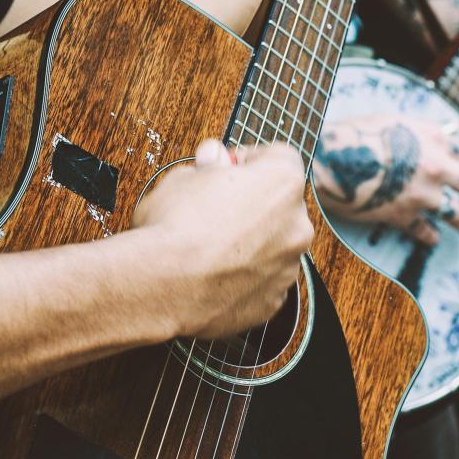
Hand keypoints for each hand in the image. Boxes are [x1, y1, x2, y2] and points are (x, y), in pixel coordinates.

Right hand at [131, 140, 312, 338]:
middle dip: (251, 203)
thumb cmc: (172, 227)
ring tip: (209, 247)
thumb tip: (213, 159)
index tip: (225, 169)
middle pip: (280, 204)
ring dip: (250, 241)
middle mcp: (296, 224)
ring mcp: (288, 266)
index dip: (247, 160)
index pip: (278, 157)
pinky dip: (244, 276)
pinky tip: (213, 273)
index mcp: (282, 182)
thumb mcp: (183, 177)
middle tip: (213, 208)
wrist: (161, 287)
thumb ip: (209, 167)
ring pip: (273, 244)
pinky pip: (262, 279)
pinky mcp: (273, 301)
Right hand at [312, 115, 458, 245]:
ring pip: (458, 216)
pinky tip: (433, 239)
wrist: (330, 160)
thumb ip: (414, 132)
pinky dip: (430, 237)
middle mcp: (436, 167)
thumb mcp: (391, 121)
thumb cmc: (353, 136)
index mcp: (433, 138)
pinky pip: (426, 232)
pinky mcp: (405, 217)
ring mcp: (423, 195)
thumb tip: (426, 141)